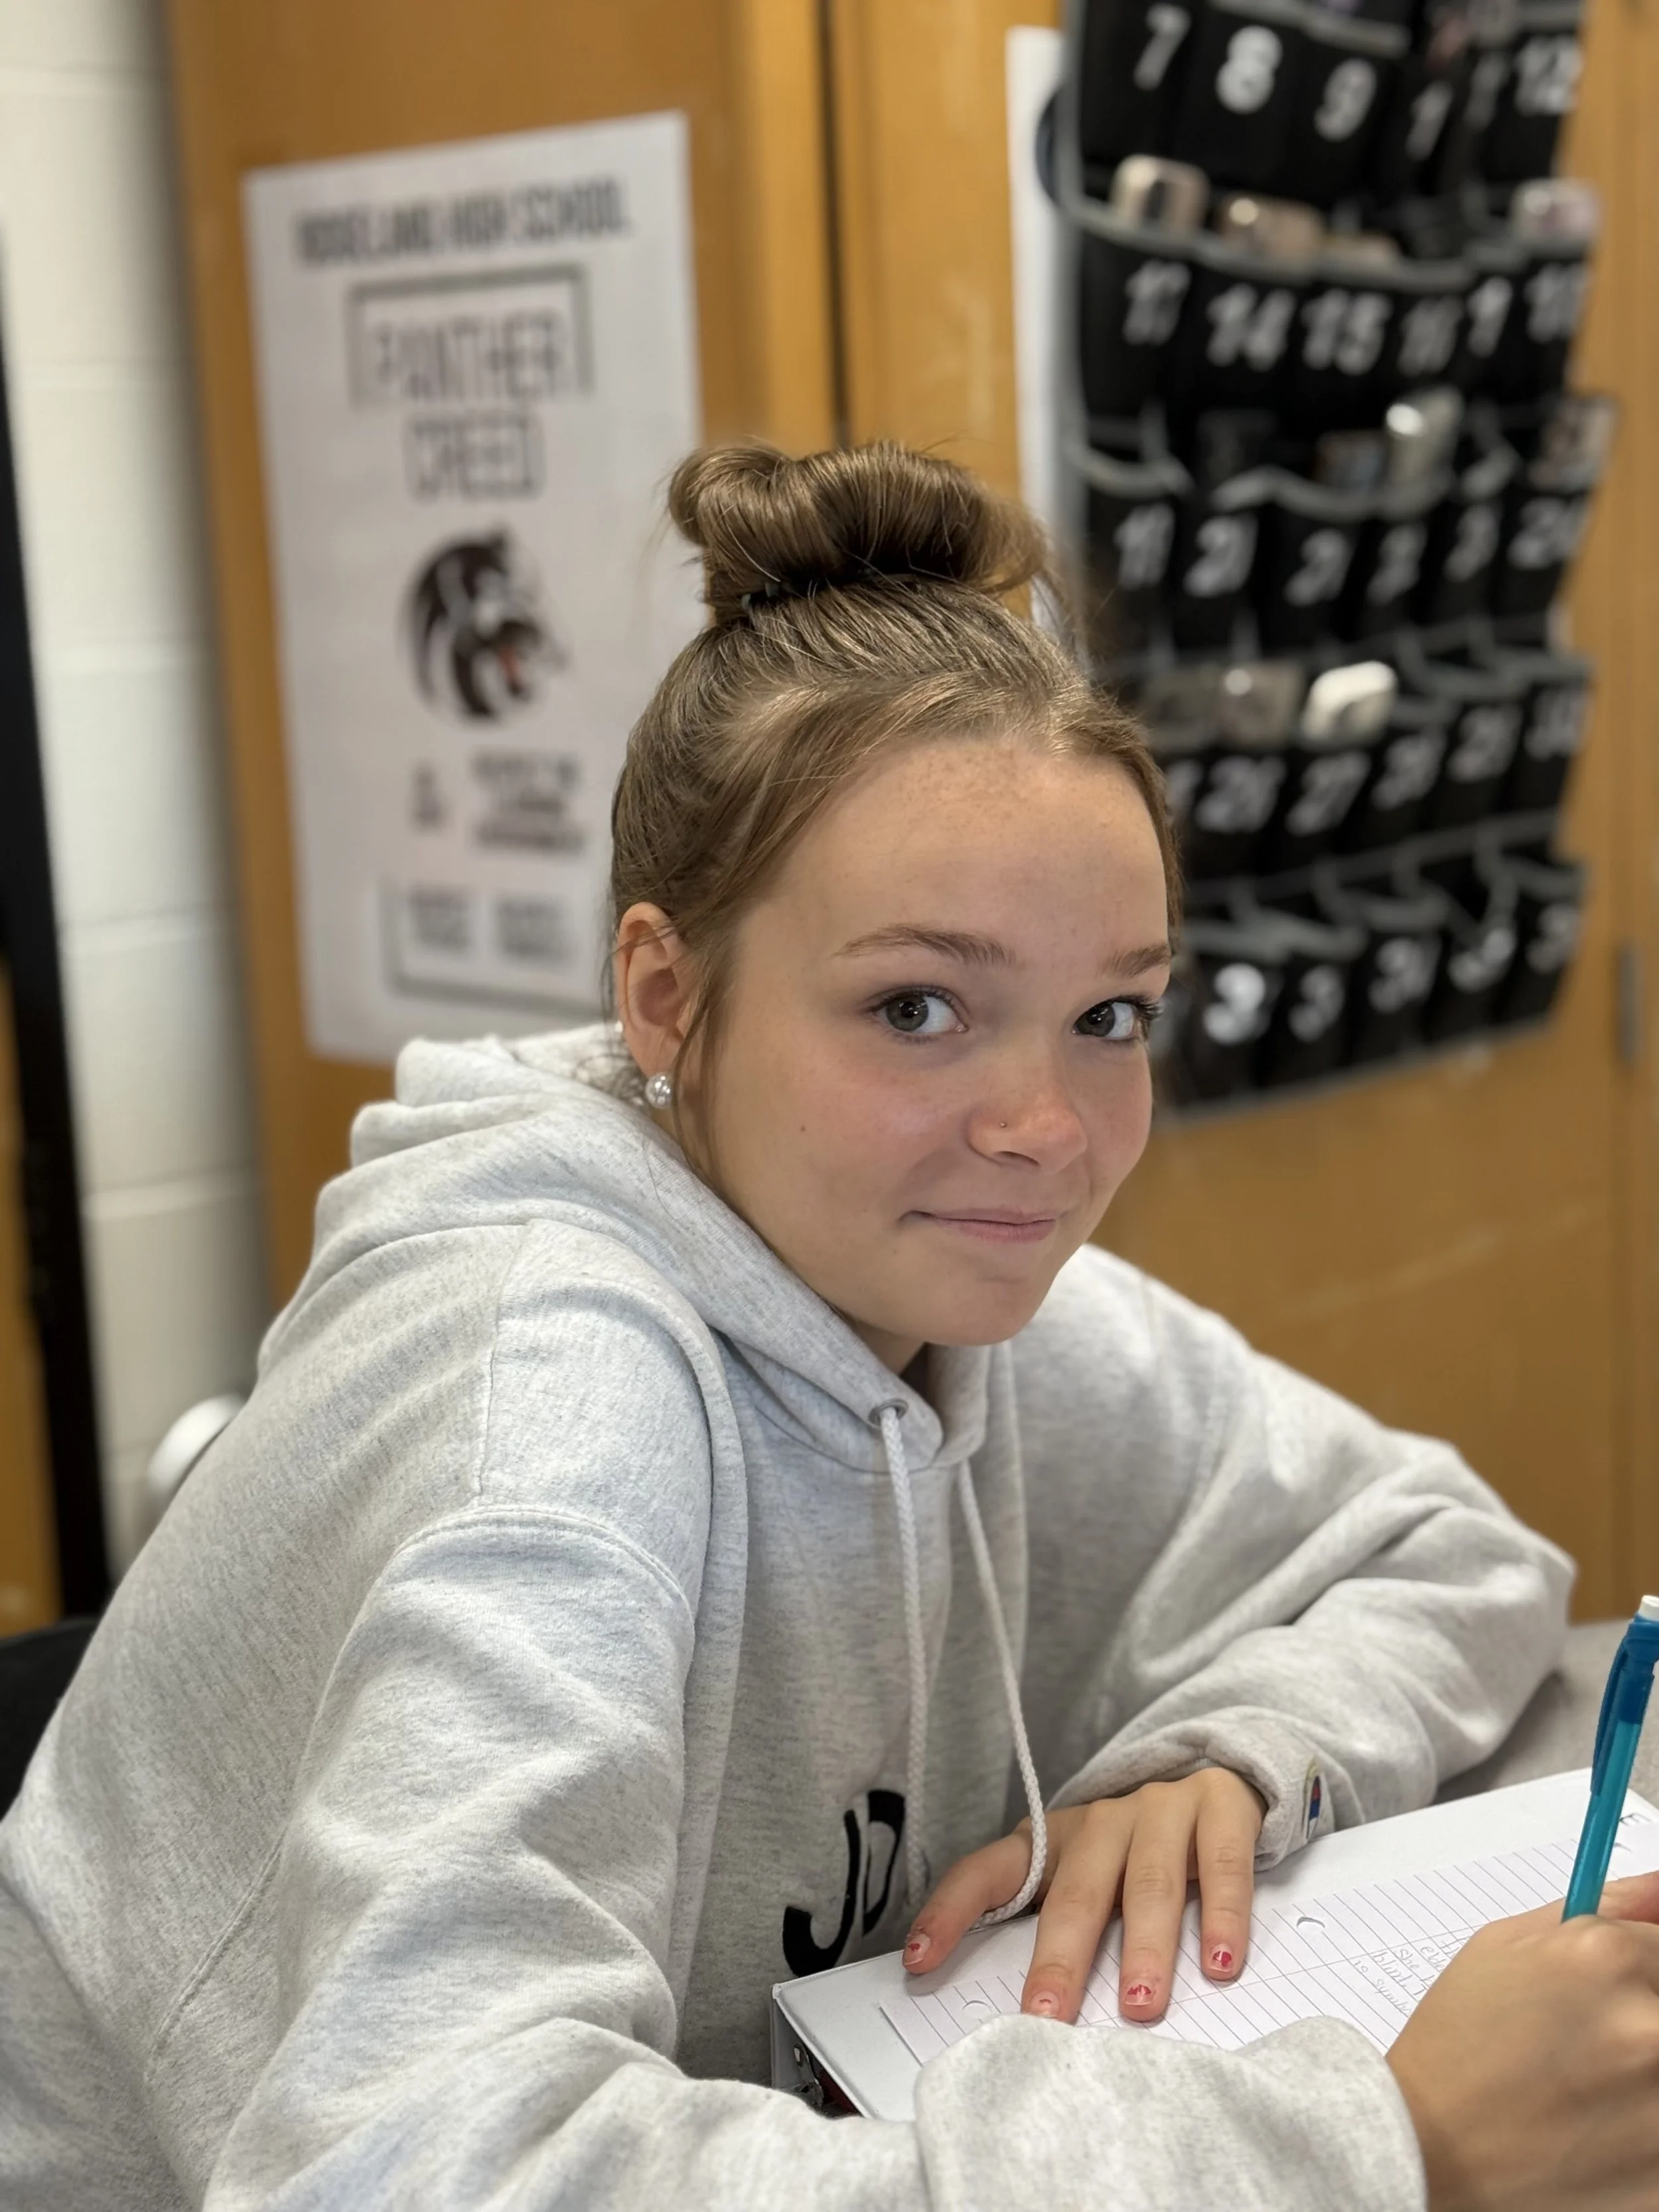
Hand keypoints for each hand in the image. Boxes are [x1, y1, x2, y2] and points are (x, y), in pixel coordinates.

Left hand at [903, 1769, 1264, 2023]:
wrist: (1223, 1779)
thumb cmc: (1140, 1855)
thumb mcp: (1089, 1880)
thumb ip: (1060, 1931)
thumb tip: (1028, 2016)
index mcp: (1052, 1841)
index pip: (987, 1871)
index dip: (949, 1911)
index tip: (919, 1961)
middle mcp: (1101, 1820)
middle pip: (1075, 1892)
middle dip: (1059, 1959)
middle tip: (1048, 2018)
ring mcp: (1161, 1809)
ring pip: (1147, 1881)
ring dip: (1143, 1947)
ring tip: (1140, 2005)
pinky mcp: (1218, 1809)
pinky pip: (1219, 1865)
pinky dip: (1222, 1917)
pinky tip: (1221, 1964)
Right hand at [1387, 1870, 1658, 2211]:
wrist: (1425, 2152)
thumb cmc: (1457, 2046)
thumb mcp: (1504, 1947)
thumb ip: (1599, 1910)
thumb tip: (1658, 1889)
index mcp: (1608, 1959)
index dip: (1647, 1970)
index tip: (1630, 1989)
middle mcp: (1648, 2029)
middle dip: (1643, 2024)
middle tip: (1599, 2047)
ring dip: (1644, 2082)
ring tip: (1590, 2096)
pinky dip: (1641, 2135)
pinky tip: (1595, 2135)